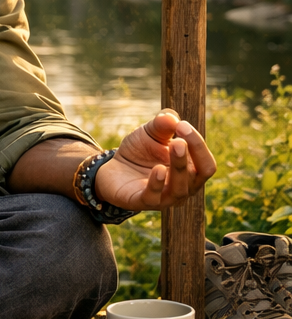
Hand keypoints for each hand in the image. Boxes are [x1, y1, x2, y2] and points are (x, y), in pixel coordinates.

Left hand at [94, 110, 216, 211]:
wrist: (113, 169)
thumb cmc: (140, 152)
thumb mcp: (149, 133)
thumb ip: (161, 124)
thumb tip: (171, 117)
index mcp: (191, 171)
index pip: (206, 162)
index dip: (198, 144)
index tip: (182, 125)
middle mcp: (183, 187)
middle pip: (198, 174)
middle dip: (193, 154)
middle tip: (181, 137)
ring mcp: (165, 198)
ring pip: (180, 189)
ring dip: (179, 167)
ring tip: (174, 145)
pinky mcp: (143, 202)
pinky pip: (154, 197)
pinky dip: (157, 184)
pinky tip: (157, 169)